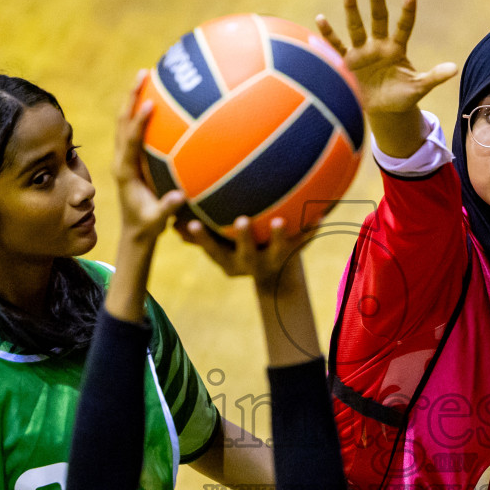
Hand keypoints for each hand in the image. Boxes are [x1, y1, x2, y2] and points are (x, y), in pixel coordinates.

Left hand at [112, 70, 186, 239]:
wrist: (134, 231)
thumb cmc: (148, 226)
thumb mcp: (157, 221)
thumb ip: (166, 209)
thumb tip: (179, 197)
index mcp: (125, 172)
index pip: (130, 141)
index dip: (139, 123)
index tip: (149, 103)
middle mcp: (121, 160)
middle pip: (122, 121)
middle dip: (131, 97)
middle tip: (143, 73)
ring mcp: (124, 157)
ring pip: (125, 121)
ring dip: (133, 98)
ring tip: (147, 76)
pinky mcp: (130, 157)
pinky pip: (133, 129)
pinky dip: (140, 112)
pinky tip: (156, 98)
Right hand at [177, 215, 311, 292]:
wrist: (274, 273)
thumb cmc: (236, 249)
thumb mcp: (218, 245)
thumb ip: (198, 234)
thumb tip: (171, 217)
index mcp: (230, 261)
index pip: (213, 251)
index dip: (203, 239)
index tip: (192, 224)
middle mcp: (251, 264)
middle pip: (246, 254)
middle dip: (243, 238)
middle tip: (241, 220)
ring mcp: (274, 260)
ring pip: (278, 250)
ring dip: (280, 236)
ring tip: (281, 220)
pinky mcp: (294, 254)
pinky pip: (304, 242)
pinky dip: (311, 231)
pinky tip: (318, 216)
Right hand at [316, 0, 456, 117]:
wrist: (381, 111)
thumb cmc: (401, 98)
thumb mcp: (418, 88)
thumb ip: (434, 77)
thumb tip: (455, 69)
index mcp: (397, 49)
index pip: (404, 26)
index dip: (407, 12)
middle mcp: (379, 45)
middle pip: (378, 19)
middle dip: (376, 2)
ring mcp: (362, 52)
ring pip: (356, 27)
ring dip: (352, 9)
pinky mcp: (348, 62)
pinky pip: (337, 46)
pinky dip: (328, 34)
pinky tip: (320, 18)